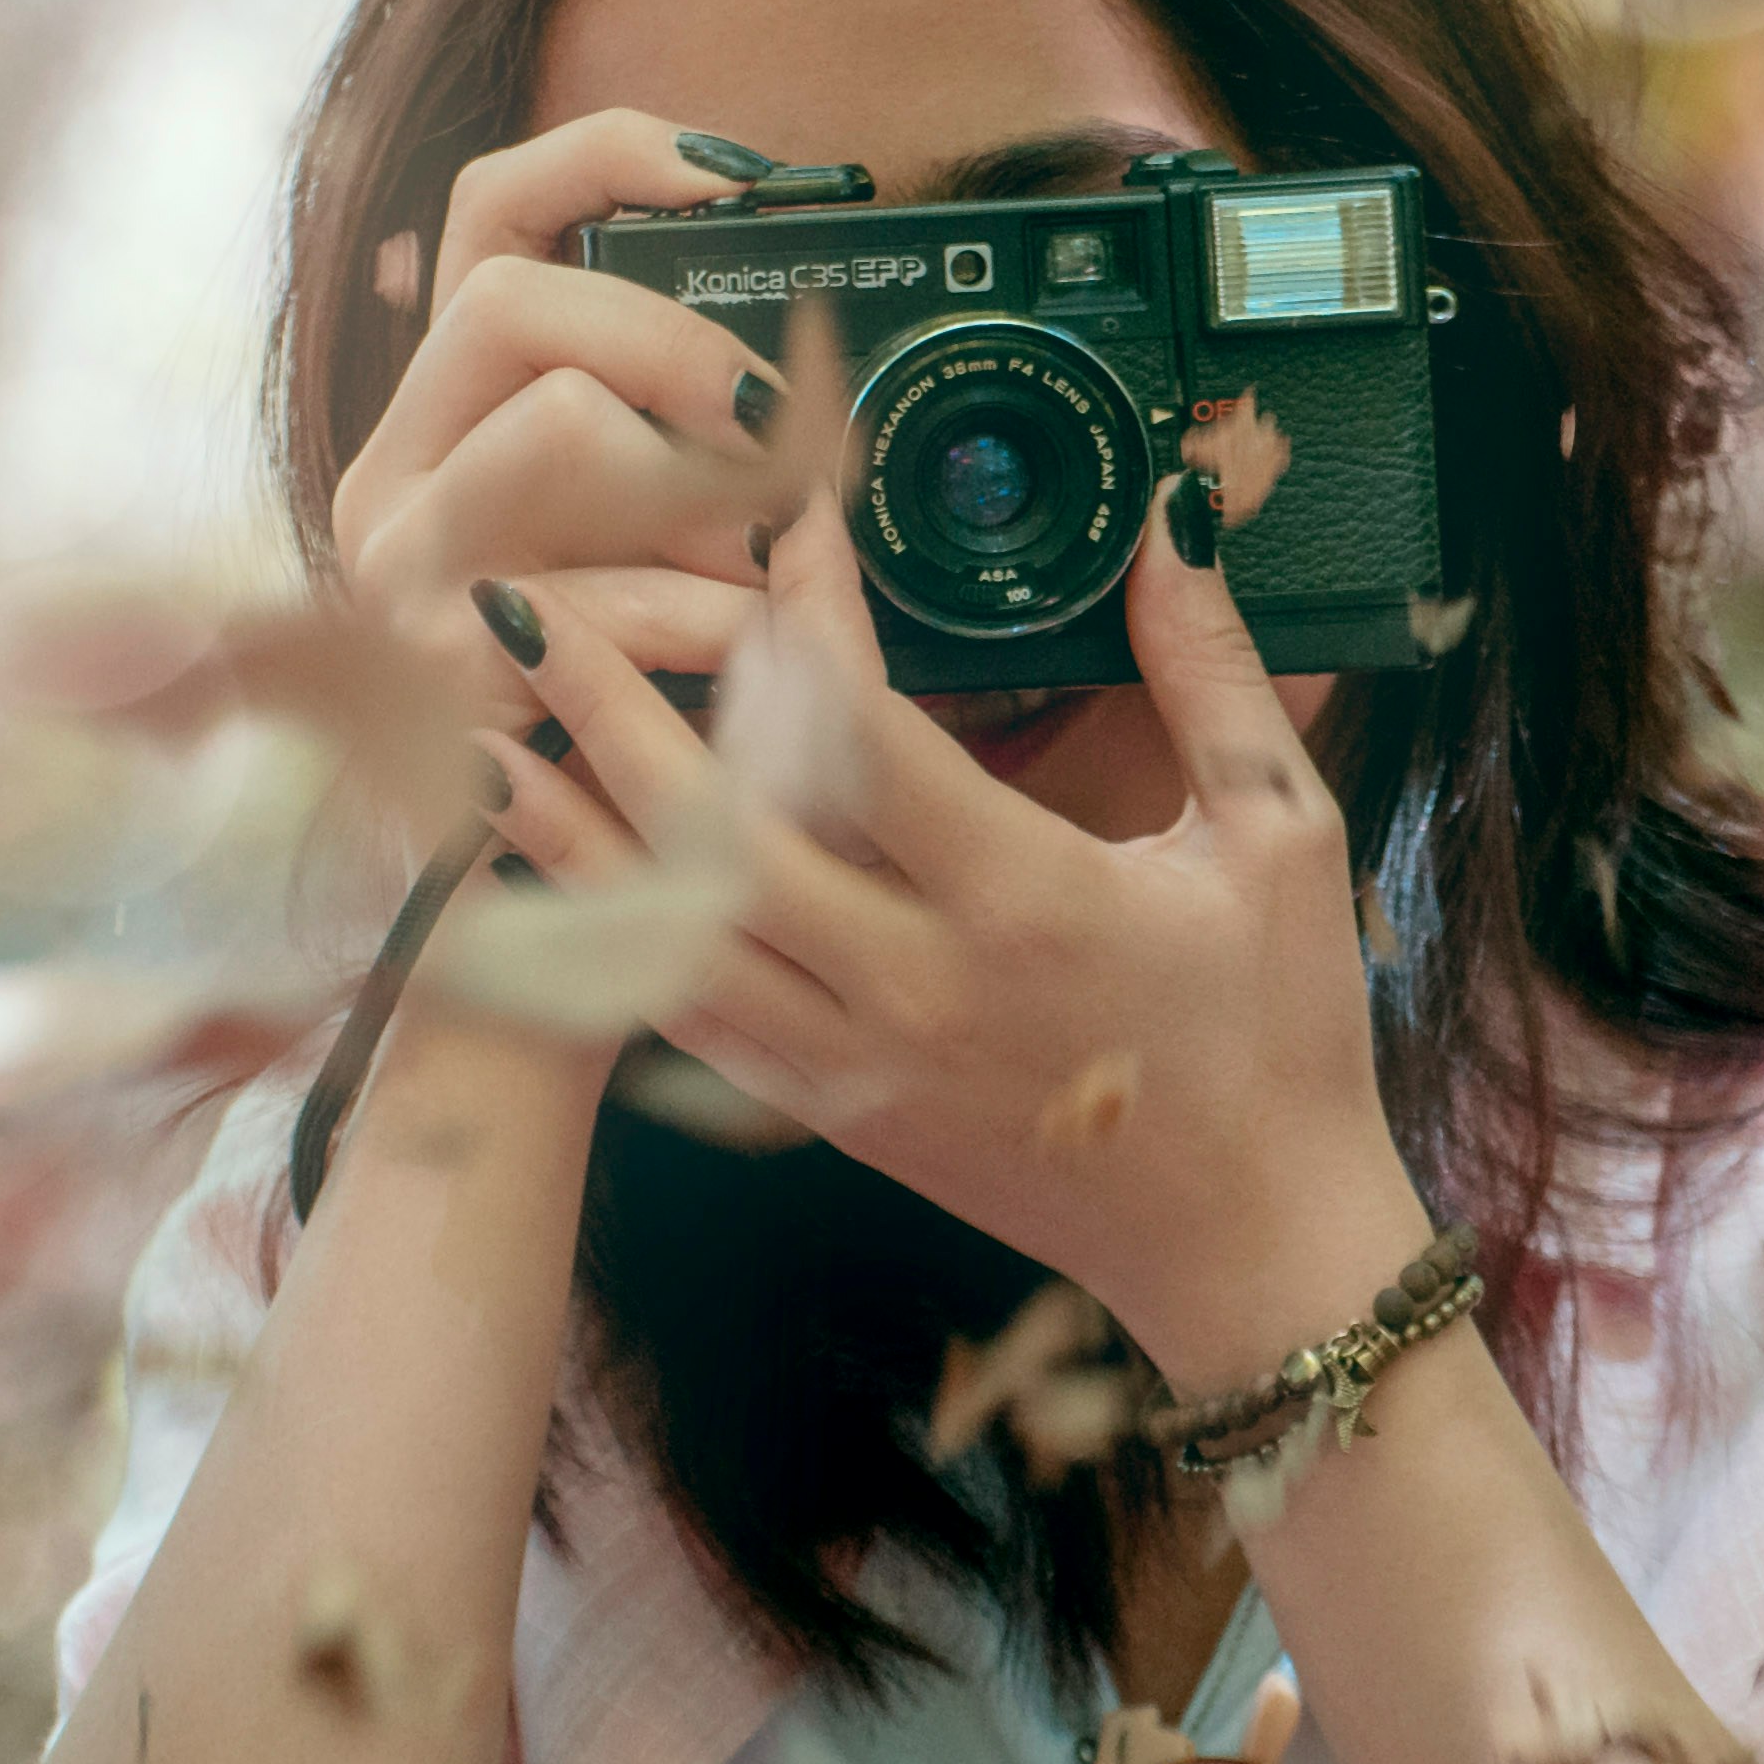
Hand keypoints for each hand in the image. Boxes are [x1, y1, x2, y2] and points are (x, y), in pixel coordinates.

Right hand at [328, 109, 800, 733]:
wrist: (543, 917)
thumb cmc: (623, 721)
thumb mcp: (652, 556)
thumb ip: (688, 451)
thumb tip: (801, 374)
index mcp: (443, 420)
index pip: (487, 214)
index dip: (609, 160)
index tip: (743, 175)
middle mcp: (391, 476)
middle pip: (516, 303)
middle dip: (680, 347)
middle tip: (783, 422)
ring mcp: (393, 570)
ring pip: (561, 425)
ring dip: (706, 495)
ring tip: (770, 570)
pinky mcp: (428, 666)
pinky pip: (598, 591)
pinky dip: (705, 621)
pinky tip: (747, 662)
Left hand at [472, 485, 1438, 1386]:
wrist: (1250, 1253)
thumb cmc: (1279, 1042)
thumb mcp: (1280, 838)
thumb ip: (1210, 672)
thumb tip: (1172, 515)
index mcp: (1025, 900)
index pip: (864, 728)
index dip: (801, 609)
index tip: (774, 510)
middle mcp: (915, 985)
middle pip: (714, 831)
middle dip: (608, 708)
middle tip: (524, 602)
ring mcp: (859, 1062)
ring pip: (670, 935)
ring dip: (569, 831)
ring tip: (482, 728)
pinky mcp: (834, 1115)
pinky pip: (689, 1022)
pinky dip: (608, 942)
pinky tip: (548, 873)